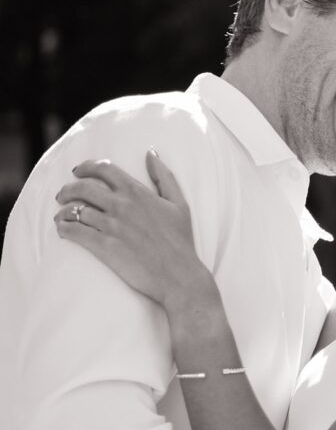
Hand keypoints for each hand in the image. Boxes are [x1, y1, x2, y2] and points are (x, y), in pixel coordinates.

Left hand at [53, 150, 210, 308]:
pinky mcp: (104, 247)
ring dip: (63, 210)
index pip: (104, 169)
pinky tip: (62, 230)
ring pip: (76, 209)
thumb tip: (151, 153)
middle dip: (68, 189)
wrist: (178, 276)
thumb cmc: (181, 241)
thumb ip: (164, 176)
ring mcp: (111, 226)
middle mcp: (122, 206)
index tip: (78, 171)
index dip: (86, 166)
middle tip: (62, 195)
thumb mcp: (179, 203)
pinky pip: (75, 232)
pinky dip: (64, 228)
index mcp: (137, 193)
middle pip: (83, 187)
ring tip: (61, 215)